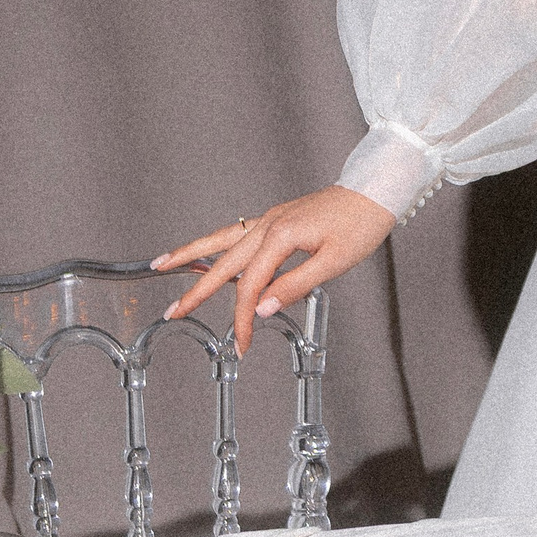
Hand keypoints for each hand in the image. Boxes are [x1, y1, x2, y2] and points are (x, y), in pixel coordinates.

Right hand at [152, 186, 394, 353]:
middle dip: (196, 290)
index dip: (242, 318)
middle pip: (224, 263)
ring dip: (191, 254)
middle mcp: (268, 224)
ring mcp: (270, 218)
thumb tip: (261, 309)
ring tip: (162, 264)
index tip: (242, 344)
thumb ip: (295, 286)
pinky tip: (207, 253)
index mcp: (280, 236)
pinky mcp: (277, 217)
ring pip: (222, 239)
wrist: (374, 191)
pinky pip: (237, 233)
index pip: (249, 286)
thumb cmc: (360, 224)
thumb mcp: (333, 262)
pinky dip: (215, 244)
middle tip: (172, 311)